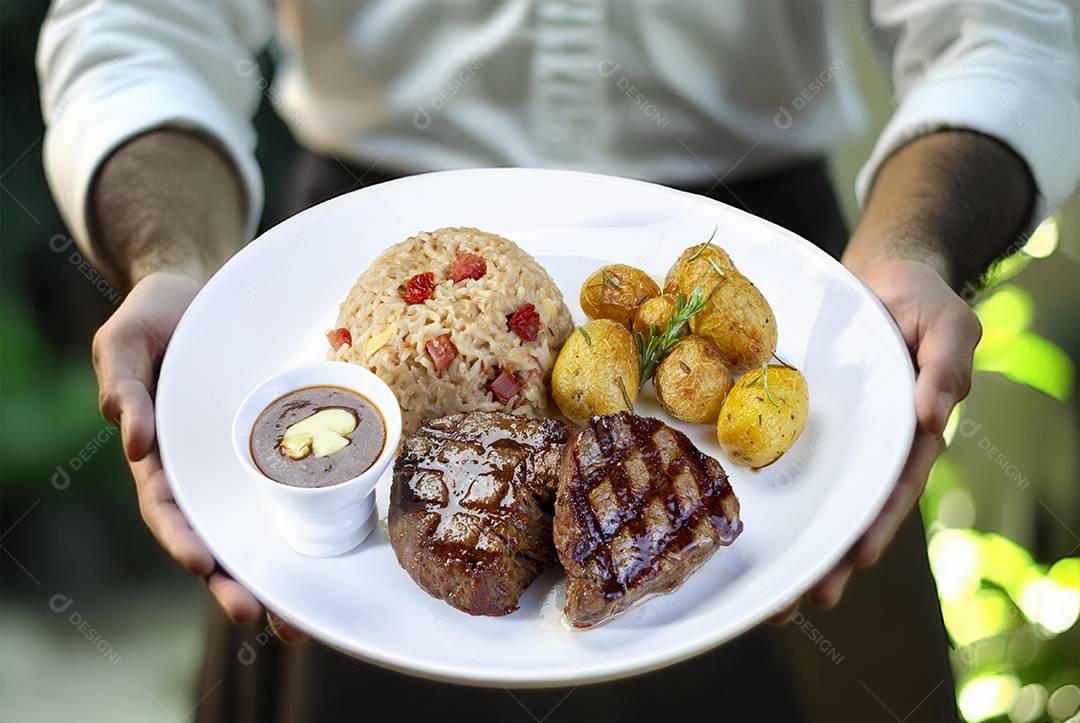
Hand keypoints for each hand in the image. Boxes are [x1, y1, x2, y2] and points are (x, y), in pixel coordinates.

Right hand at [94, 272, 307, 642]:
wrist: (203, 291)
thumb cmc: (157, 320)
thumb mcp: (124, 342)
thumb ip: (120, 384)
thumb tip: (131, 440)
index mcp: (160, 456)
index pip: (168, 510)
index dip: (182, 540)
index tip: (201, 565)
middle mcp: (203, 470)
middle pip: (216, 537)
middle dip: (233, 581)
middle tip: (262, 618)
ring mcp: (242, 461)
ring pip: (257, 527)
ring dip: (274, 572)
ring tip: (297, 618)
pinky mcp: (278, 445)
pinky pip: (294, 486)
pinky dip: (311, 521)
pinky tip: (336, 552)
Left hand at [771, 259, 980, 621]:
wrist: (880, 274)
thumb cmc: (921, 300)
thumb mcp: (948, 325)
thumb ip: (947, 368)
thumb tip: (932, 416)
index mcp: (907, 434)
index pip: (893, 488)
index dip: (876, 524)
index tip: (857, 558)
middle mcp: (868, 446)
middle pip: (847, 509)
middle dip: (825, 558)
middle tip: (795, 605)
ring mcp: (831, 435)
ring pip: (811, 495)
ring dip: (791, 542)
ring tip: (766, 593)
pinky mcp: (796, 417)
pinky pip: (778, 454)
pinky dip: (762, 488)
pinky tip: (732, 518)